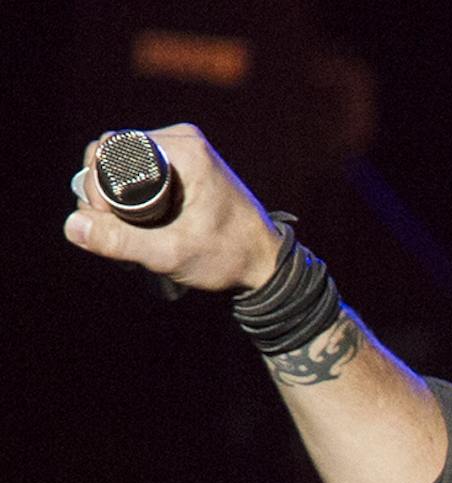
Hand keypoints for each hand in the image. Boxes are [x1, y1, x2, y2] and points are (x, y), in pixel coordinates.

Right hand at [64, 125, 283, 293]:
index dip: (95, 184)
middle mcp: (183, 139)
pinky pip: (142, 170)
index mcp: (183, 150)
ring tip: (132, 230)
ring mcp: (185, 149)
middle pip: (113, 155)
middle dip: (104, 192)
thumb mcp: (171, 254)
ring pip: (125, 164)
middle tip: (117, 229)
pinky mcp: (186, 163)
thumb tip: (73, 227)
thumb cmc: (228, 257)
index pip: (110, 150)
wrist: (267, 263)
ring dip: (117, 196)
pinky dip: (134, 193)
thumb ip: (121, 242)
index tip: (105, 219)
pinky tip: (143, 222)